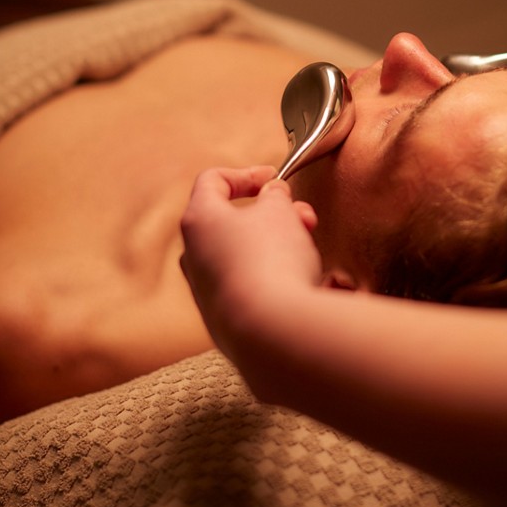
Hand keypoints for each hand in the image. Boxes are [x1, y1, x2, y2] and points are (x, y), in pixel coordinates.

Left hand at [179, 166, 322, 359]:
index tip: (276, 180)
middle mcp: (195, 258)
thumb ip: (275, 196)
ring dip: (280, 248)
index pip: (213, 181)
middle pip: (233, 223)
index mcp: (199, 221)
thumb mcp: (279, 212)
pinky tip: (310, 286)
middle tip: (304, 218)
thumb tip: (272, 196)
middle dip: (274, 216)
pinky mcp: (226, 323)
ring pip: (247, 258)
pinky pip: (256, 291)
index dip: (247, 173)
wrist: (271, 333)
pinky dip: (280, 281)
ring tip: (312, 253)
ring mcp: (208, 294)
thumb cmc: (270, 262)